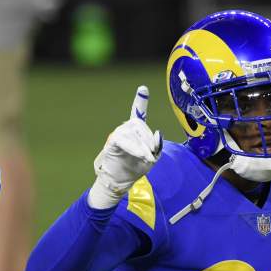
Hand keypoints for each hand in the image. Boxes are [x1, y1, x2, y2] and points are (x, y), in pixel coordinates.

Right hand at [88, 85, 162, 208]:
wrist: (120, 181)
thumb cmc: (135, 168)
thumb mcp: (152, 158)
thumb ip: (157, 146)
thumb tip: (158, 133)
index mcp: (136, 131)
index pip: (138, 113)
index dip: (140, 101)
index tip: (143, 89)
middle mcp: (126, 129)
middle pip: (141, 126)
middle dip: (149, 140)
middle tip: (152, 155)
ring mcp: (118, 134)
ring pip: (134, 133)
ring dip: (143, 146)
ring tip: (146, 158)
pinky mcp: (112, 141)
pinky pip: (123, 140)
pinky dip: (134, 148)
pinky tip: (141, 155)